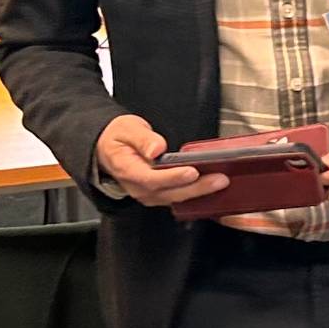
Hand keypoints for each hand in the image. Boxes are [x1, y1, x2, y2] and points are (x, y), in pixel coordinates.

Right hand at [95, 113, 226, 206]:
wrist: (108, 149)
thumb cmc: (118, 138)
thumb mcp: (127, 129)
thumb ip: (142, 139)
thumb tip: (155, 149)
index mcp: (127, 170)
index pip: (151, 179)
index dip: (173, 177)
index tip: (192, 171)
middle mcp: (138, 188)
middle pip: (168, 192)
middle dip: (196, 188)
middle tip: (219, 180)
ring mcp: (148, 194)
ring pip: (175, 198)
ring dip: (199, 193)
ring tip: (220, 183)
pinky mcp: (158, 195)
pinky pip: (178, 198)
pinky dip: (195, 195)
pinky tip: (212, 190)